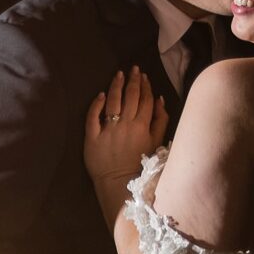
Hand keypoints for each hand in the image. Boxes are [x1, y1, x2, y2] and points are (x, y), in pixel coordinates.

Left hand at [83, 66, 168, 196]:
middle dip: (133, 80)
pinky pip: (93, 116)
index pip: (145, 100)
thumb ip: (160, 121)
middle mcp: (126, 124)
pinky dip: (97, 104)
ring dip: (116, 86)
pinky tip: (100, 95)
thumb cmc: (140, 165)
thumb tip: (159, 99)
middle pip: (130, 97)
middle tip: (133, 69)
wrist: (120, 184)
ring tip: (118, 74)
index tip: (144, 76)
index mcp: (143, 126)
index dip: (145, 86)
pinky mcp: (92, 137)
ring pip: (113, 101)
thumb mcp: (157, 144)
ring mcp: (108, 130)